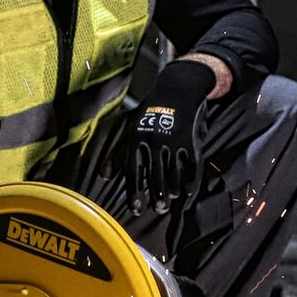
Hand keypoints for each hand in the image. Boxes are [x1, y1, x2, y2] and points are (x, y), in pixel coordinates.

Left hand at [129, 58, 215, 210]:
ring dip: (173, 190)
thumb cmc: (149, 110)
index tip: (136, 208)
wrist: (177, 87)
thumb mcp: (129, 125)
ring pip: (173, 173)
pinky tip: (188, 191)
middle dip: (157, 196)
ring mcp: (173, 140)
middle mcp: (154, 141)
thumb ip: (117, 152)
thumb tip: (106, 175)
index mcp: (137, 138)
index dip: (134, 192)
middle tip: (159, 209)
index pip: (134, 171)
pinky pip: (191, 165)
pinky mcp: (190, 140)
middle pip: (155, 176)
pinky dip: (191, 180)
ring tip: (172, 199)